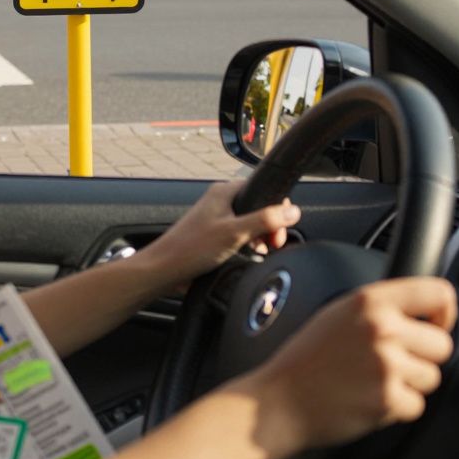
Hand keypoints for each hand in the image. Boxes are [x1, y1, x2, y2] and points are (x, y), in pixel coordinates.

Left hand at [140, 181, 300, 288]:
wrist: (165, 269)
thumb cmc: (192, 248)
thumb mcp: (234, 233)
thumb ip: (265, 220)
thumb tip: (293, 211)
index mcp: (224, 192)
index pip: (262, 189)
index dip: (277, 207)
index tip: (282, 227)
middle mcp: (220, 202)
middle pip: (259, 207)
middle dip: (271, 225)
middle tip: (274, 243)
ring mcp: (216, 219)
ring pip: (250, 223)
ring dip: (260, 236)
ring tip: (262, 250)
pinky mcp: (214, 235)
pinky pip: (239, 235)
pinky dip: (248, 244)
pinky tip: (250, 255)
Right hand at [249, 277, 457, 452]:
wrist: (278, 400)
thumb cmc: (305, 359)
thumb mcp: (337, 313)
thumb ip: (379, 307)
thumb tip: (422, 312)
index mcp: (370, 301)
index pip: (438, 292)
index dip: (445, 311)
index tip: (436, 324)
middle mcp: (381, 329)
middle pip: (442, 344)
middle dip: (423, 357)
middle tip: (393, 363)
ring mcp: (386, 365)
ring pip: (432, 377)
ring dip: (410, 385)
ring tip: (375, 381)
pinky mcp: (387, 400)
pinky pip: (417, 405)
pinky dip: (397, 408)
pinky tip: (369, 399)